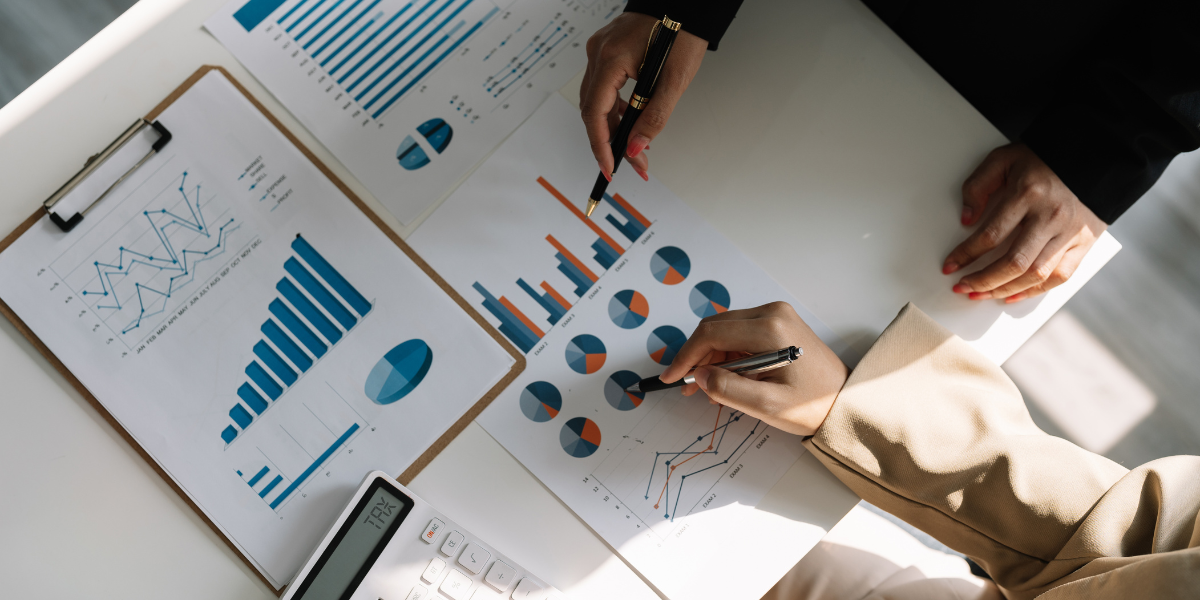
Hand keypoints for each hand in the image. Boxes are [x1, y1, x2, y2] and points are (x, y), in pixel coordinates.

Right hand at [580, 13, 707, 180]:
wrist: (684, 4)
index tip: (609, 167)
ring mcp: (600, 49)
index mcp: (611, 58)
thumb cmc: (682, 32)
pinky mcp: (606, 49)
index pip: (595, 113)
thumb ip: (654, 117)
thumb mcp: (674, 81)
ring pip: (596, 99)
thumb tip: (636, 147)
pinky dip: (614, 107)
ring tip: (635, 145)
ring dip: (613, 126)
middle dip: (610, 141)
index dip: (600, 145)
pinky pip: (602, 85)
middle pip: (592, 110)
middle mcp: (599, 53)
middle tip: (632, 162)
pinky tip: (629, 118)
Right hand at [660, 302, 848, 436]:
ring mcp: (776, 316)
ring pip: (725, 331)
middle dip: (696, 357)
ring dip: (711, 357)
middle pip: (716, 328)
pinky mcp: (778, 323)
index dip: (686, 356)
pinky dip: (727, 355)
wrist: (847, 400)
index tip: (672, 378)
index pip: (711, 334)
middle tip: (687, 387)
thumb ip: (727, 390)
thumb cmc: (813, 404)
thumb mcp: (768, 405)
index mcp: (770, 328)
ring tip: (708, 388)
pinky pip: (740, 335)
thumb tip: (698, 376)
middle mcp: (772, 313)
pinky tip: (725, 378)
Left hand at [943, 143, 1107, 302]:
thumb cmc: (1043, 159)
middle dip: (983, 280)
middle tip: (963, 287)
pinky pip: (1059, 276)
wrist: (1094, 157)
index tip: (950, 266)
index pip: (991, 235)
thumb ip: (979, 185)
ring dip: (1004, 290)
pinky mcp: (1084, 243)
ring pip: (1035, 274)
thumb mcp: (1004, 159)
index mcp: (1028, 193)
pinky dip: (1034, 291)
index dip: (966, 255)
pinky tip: (1012, 296)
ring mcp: (1069, 232)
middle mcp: (1050, 216)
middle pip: (1013, 262)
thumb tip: (966, 219)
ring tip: (981, 295)